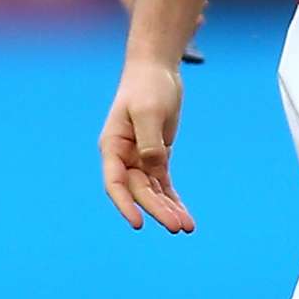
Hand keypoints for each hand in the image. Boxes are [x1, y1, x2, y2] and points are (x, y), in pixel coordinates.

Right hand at [101, 59, 192, 231]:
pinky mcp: (157, 157)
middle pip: (138, 191)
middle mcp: (123, 157)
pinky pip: (163, 184)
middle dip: (157, 210)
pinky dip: (174, 200)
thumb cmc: (147, 87)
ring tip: (186, 227)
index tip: (138, 224)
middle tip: (177, 227)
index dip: (125, 205)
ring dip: (168, 210)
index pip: (114, 184)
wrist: (157, 70)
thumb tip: (153, 168)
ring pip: (153, 192)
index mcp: (112, 146)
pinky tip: (185, 217)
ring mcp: (140, 158)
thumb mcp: (149, 112)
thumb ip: (150, 142)